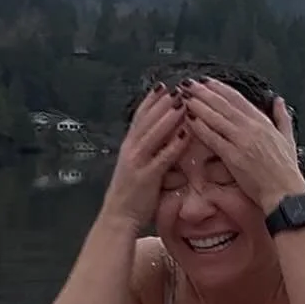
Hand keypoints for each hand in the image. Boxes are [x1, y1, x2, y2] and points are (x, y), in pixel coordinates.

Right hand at [100, 87, 185, 228]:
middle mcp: (131, 150)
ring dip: (169, 116)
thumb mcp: (136, 166)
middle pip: (146, 120)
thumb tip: (161, 138)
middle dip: (161, 102)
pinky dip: (175, 143)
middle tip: (176, 87)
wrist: (118, 217)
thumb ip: (146, 151)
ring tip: (183, 101)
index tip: (162, 87)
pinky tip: (187, 132)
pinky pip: (163, 156)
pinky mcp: (147, 176)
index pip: (139, 117)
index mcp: (129, 146)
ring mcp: (138, 162)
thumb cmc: (131, 194)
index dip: (151, 101)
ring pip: (154, 133)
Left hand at [182, 79, 304, 217]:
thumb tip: (279, 101)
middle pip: (223, 104)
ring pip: (216, 117)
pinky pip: (213, 138)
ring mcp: (242, 141)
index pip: (238, 99)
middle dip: (204, 92)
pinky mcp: (234, 157)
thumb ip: (282, 117)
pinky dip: (200, 127)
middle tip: (188, 83)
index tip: (207, 81)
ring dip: (198, 105)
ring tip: (184, 97)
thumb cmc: (287, 171)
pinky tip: (188, 120)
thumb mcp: (289, 139)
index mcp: (264, 122)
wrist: (286, 193)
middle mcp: (252, 127)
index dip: (220, 88)